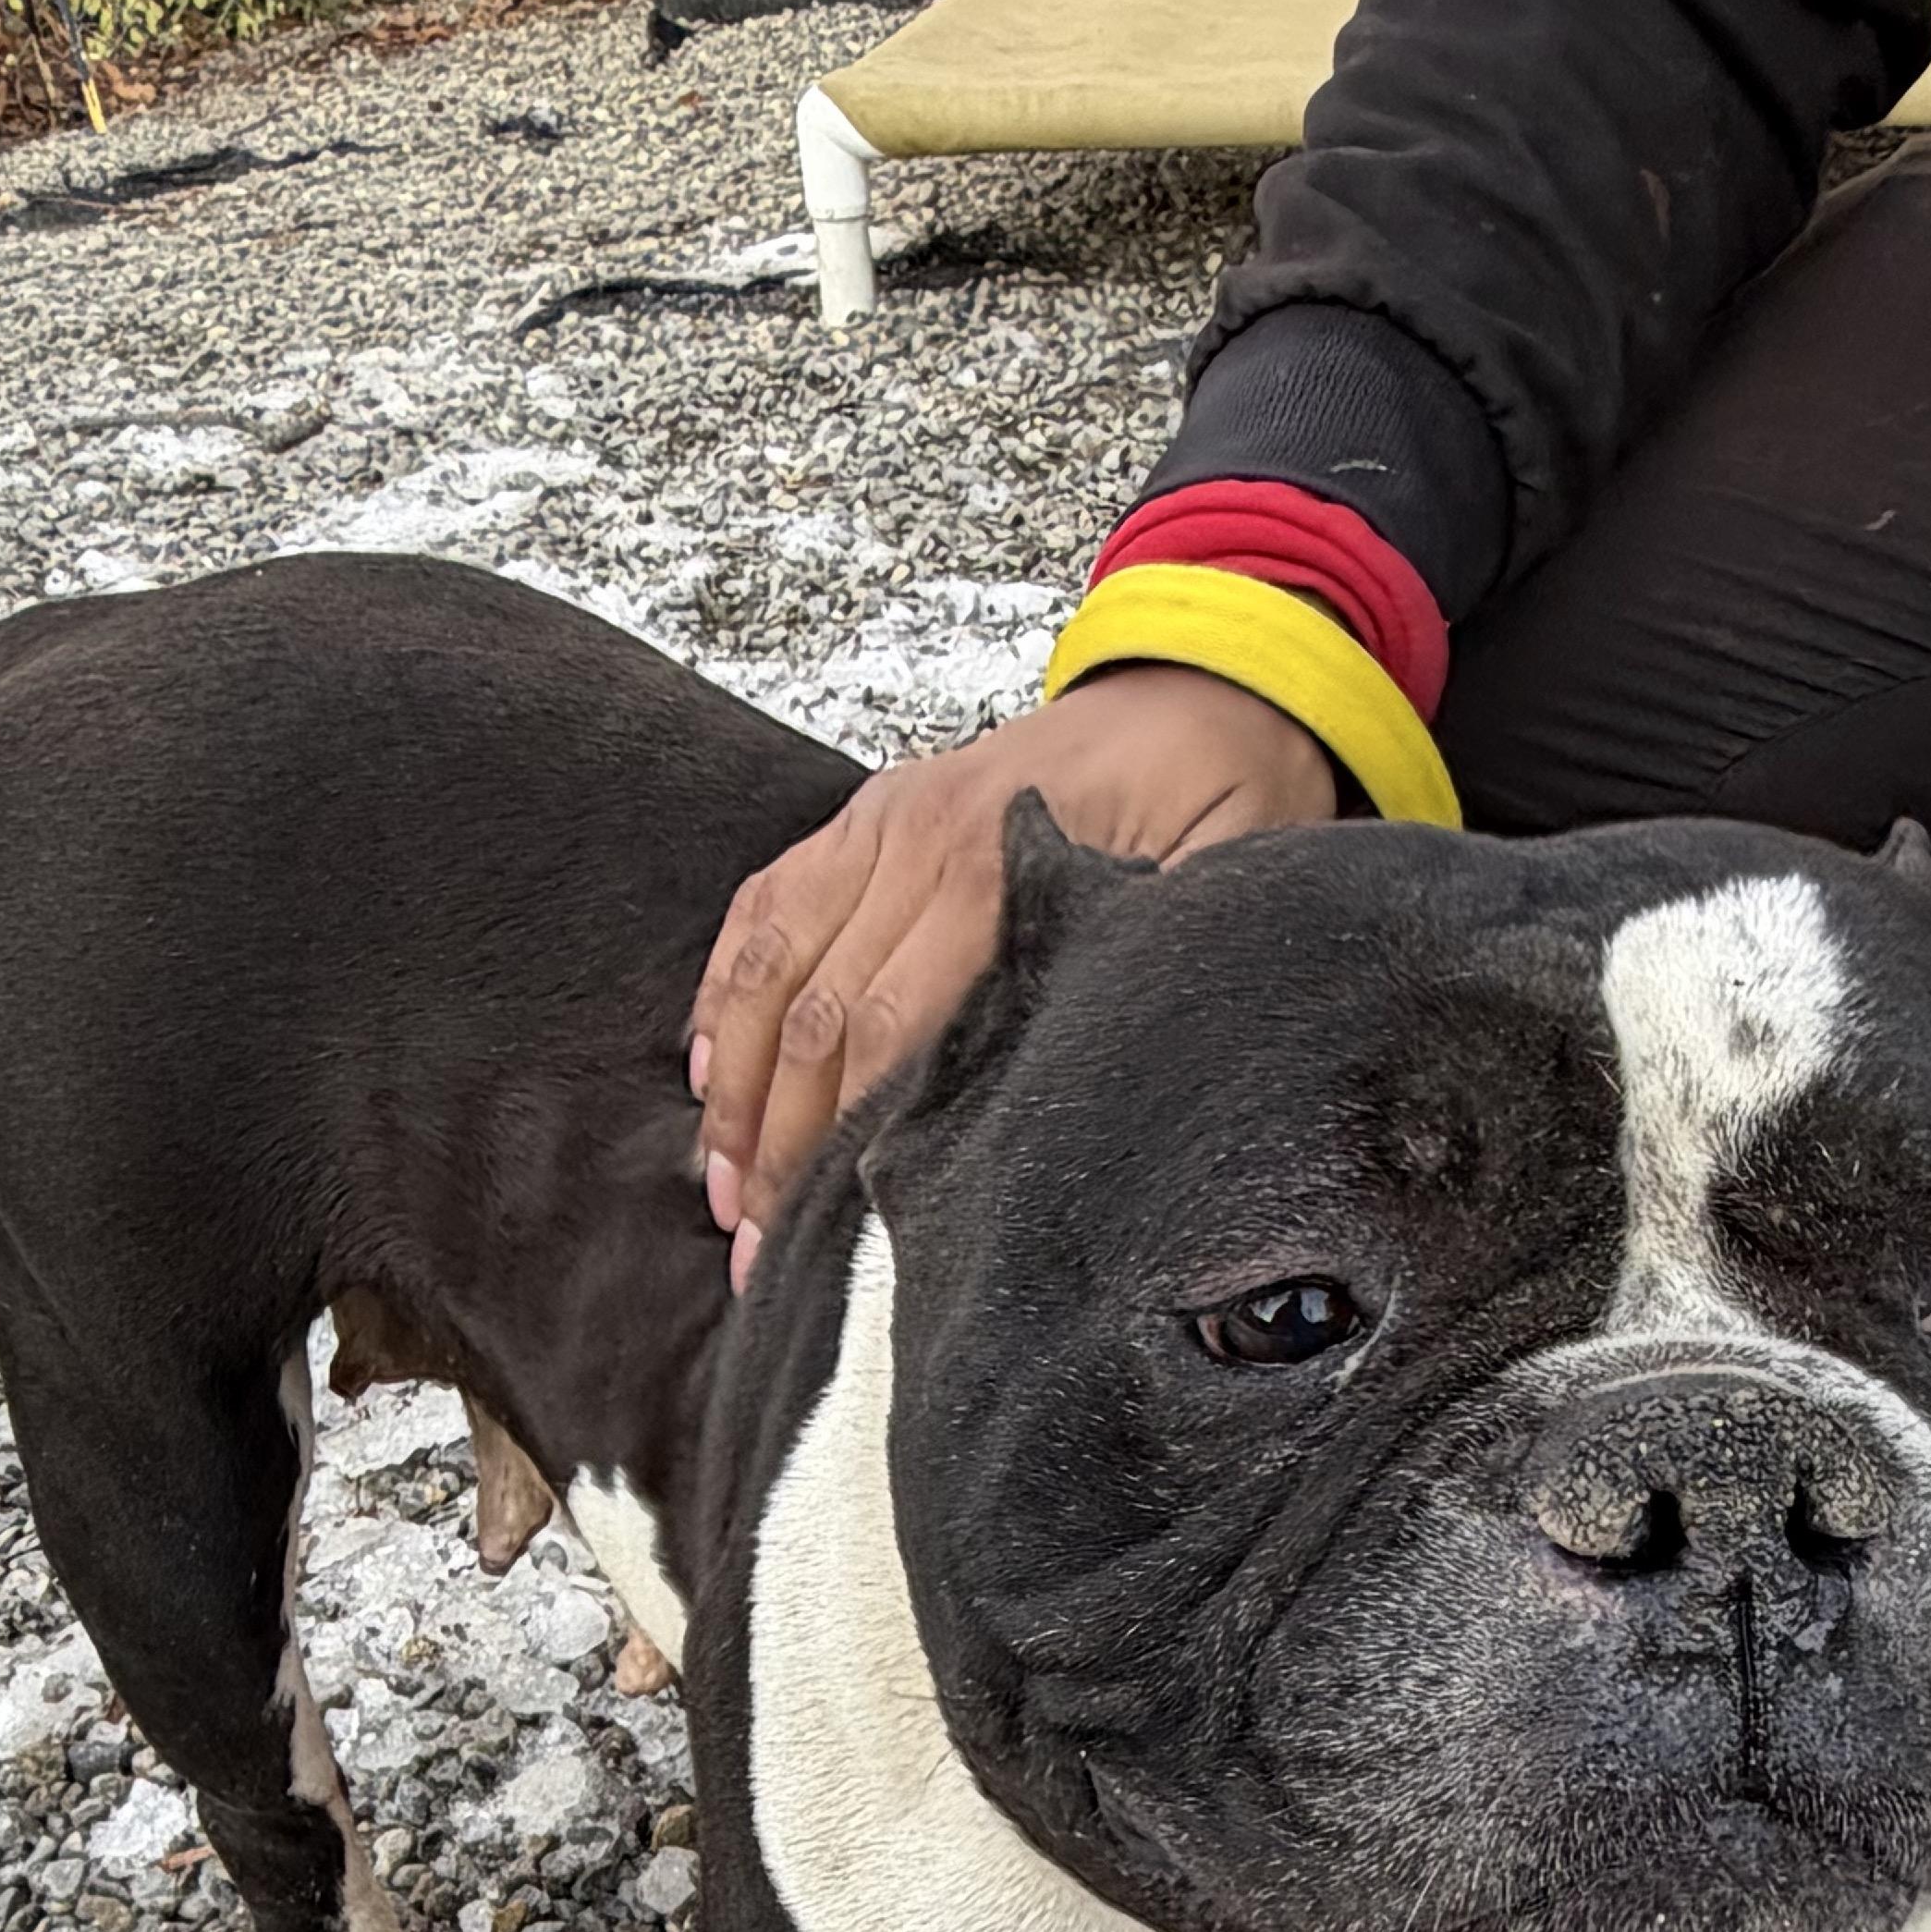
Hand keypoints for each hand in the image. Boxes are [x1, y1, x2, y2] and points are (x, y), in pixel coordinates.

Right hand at [692, 665, 1335, 1275]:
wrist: (1205, 683)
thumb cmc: (1223, 789)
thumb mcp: (1223, 875)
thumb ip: (1142, 964)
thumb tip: (1080, 1079)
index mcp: (995, 864)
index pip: (892, 1029)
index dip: (848, 1139)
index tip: (823, 1231)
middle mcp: (916, 836)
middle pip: (817, 1016)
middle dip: (777, 1141)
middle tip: (756, 1248)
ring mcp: (881, 819)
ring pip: (771, 965)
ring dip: (735, 1083)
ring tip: (720, 1185)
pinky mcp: (868, 814)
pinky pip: (770, 902)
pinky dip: (726, 988)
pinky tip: (707, 1070)